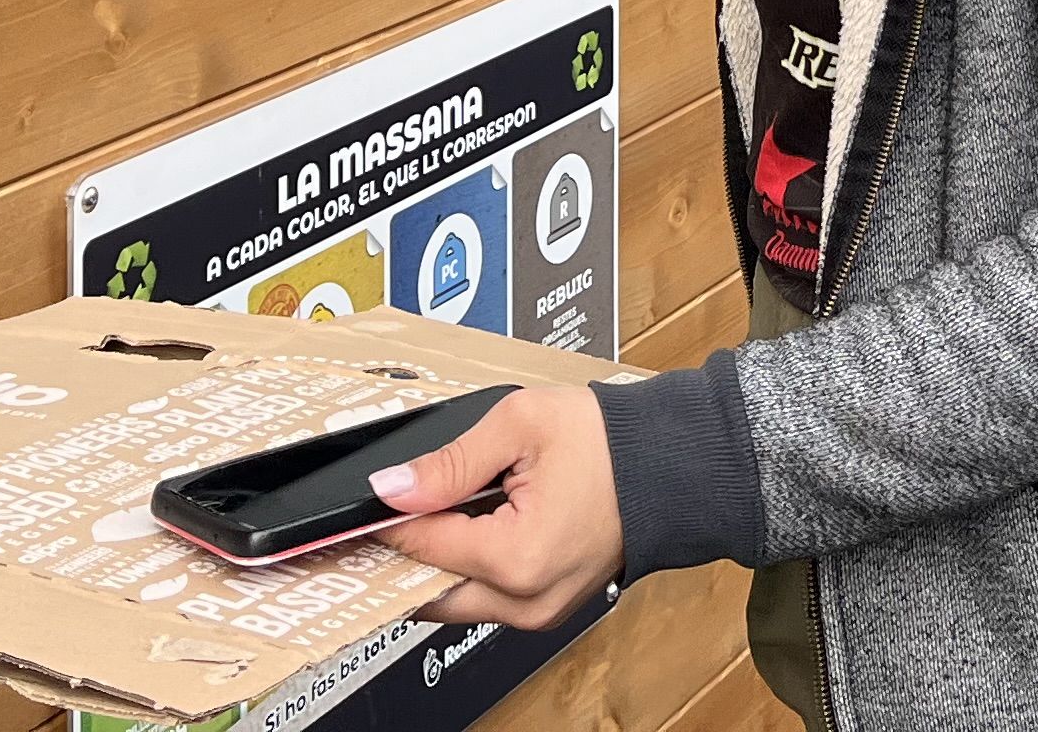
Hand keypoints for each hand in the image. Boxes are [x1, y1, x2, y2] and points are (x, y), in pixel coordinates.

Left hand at [374, 386, 622, 629]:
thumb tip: (392, 488)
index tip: (367, 502)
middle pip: (428, 591)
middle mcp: (526, 601)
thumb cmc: (610, 442)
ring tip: (440, 511)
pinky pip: (487, 599)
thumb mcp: (520, 424)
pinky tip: (472, 528)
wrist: (670, 464)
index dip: (387, 519)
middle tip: (391, 513)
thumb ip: (449, 461)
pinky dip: (470, 570)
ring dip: (438, 563)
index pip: (421, 545)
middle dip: (404, 554)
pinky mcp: (547, 611)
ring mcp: (539, 612)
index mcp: (516, 558)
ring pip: (456, 601)